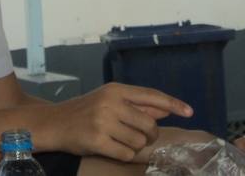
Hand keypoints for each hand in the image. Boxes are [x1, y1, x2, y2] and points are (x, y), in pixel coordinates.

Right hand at [49, 82, 192, 161]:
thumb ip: (137, 104)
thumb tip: (166, 109)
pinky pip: (126, 154)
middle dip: (150, 134)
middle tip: (141, 136)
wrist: (55, 122)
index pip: (152, 95)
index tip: (189, 111)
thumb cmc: (85, 111)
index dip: (173, 104)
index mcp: (116, 89)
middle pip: (149, 124)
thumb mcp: (110, 100)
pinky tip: (113, 148)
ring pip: (139, 141)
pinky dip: (124, 154)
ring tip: (119, 140)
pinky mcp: (97, 140)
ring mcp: (103, 121)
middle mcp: (111, 102)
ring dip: (135, 145)